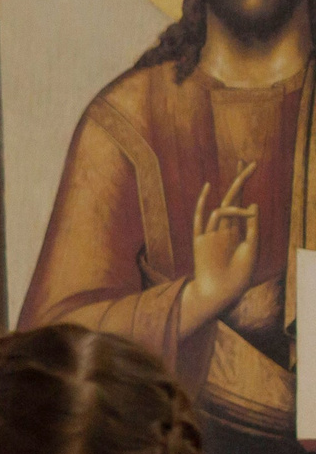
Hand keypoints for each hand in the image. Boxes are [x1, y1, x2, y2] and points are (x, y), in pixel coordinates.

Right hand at [179, 164, 259, 336]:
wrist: (222, 291)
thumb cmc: (239, 274)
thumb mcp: (253, 247)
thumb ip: (252, 226)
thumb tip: (251, 203)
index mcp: (237, 231)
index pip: (241, 201)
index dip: (245, 184)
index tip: (251, 165)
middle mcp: (224, 228)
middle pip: (231, 197)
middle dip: (241, 180)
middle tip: (251, 162)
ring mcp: (212, 233)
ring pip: (224, 209)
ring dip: (237, 206)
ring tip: (247, 213)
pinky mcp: (201, 239)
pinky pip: (202, 219)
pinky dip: (204, 204)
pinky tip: (210, 189)